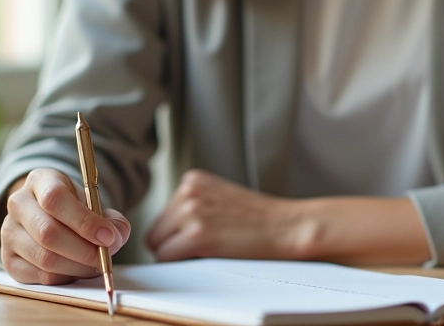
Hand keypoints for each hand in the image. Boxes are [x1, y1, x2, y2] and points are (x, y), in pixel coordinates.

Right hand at [0, 168, 131, 284]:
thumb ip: (111, 219)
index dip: (84, 221)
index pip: (55, 199)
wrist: (48, 215)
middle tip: (104, 257)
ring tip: (94, 264)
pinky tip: (77, 269)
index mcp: (40, 180)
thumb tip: (117, 237)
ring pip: (44, 258)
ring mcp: (8, 233)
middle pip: (48, 233)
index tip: (108, 236)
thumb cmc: (74, 208)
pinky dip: (65, 277)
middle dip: (84, 250)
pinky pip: (40, 276)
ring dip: (77, 266)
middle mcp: (18, 204)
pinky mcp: (8, 260)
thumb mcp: (94, 203)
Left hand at [145, 170, 310, 261]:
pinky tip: (210, 255)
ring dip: (179, 255)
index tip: (203, 236)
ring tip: (212, 248)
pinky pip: (167, 258)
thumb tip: (163, 233)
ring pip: (158, 246)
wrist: (288, 227)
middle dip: (174, 245)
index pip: (163, 215)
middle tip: (207, 247)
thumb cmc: (259, 219)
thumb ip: (193, 205)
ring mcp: (192, 212)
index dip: (178, 233)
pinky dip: (182, 264)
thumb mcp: (220, 198)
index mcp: (193, 179)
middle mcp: (188, 191)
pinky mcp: (196, 235)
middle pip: (155, 231)